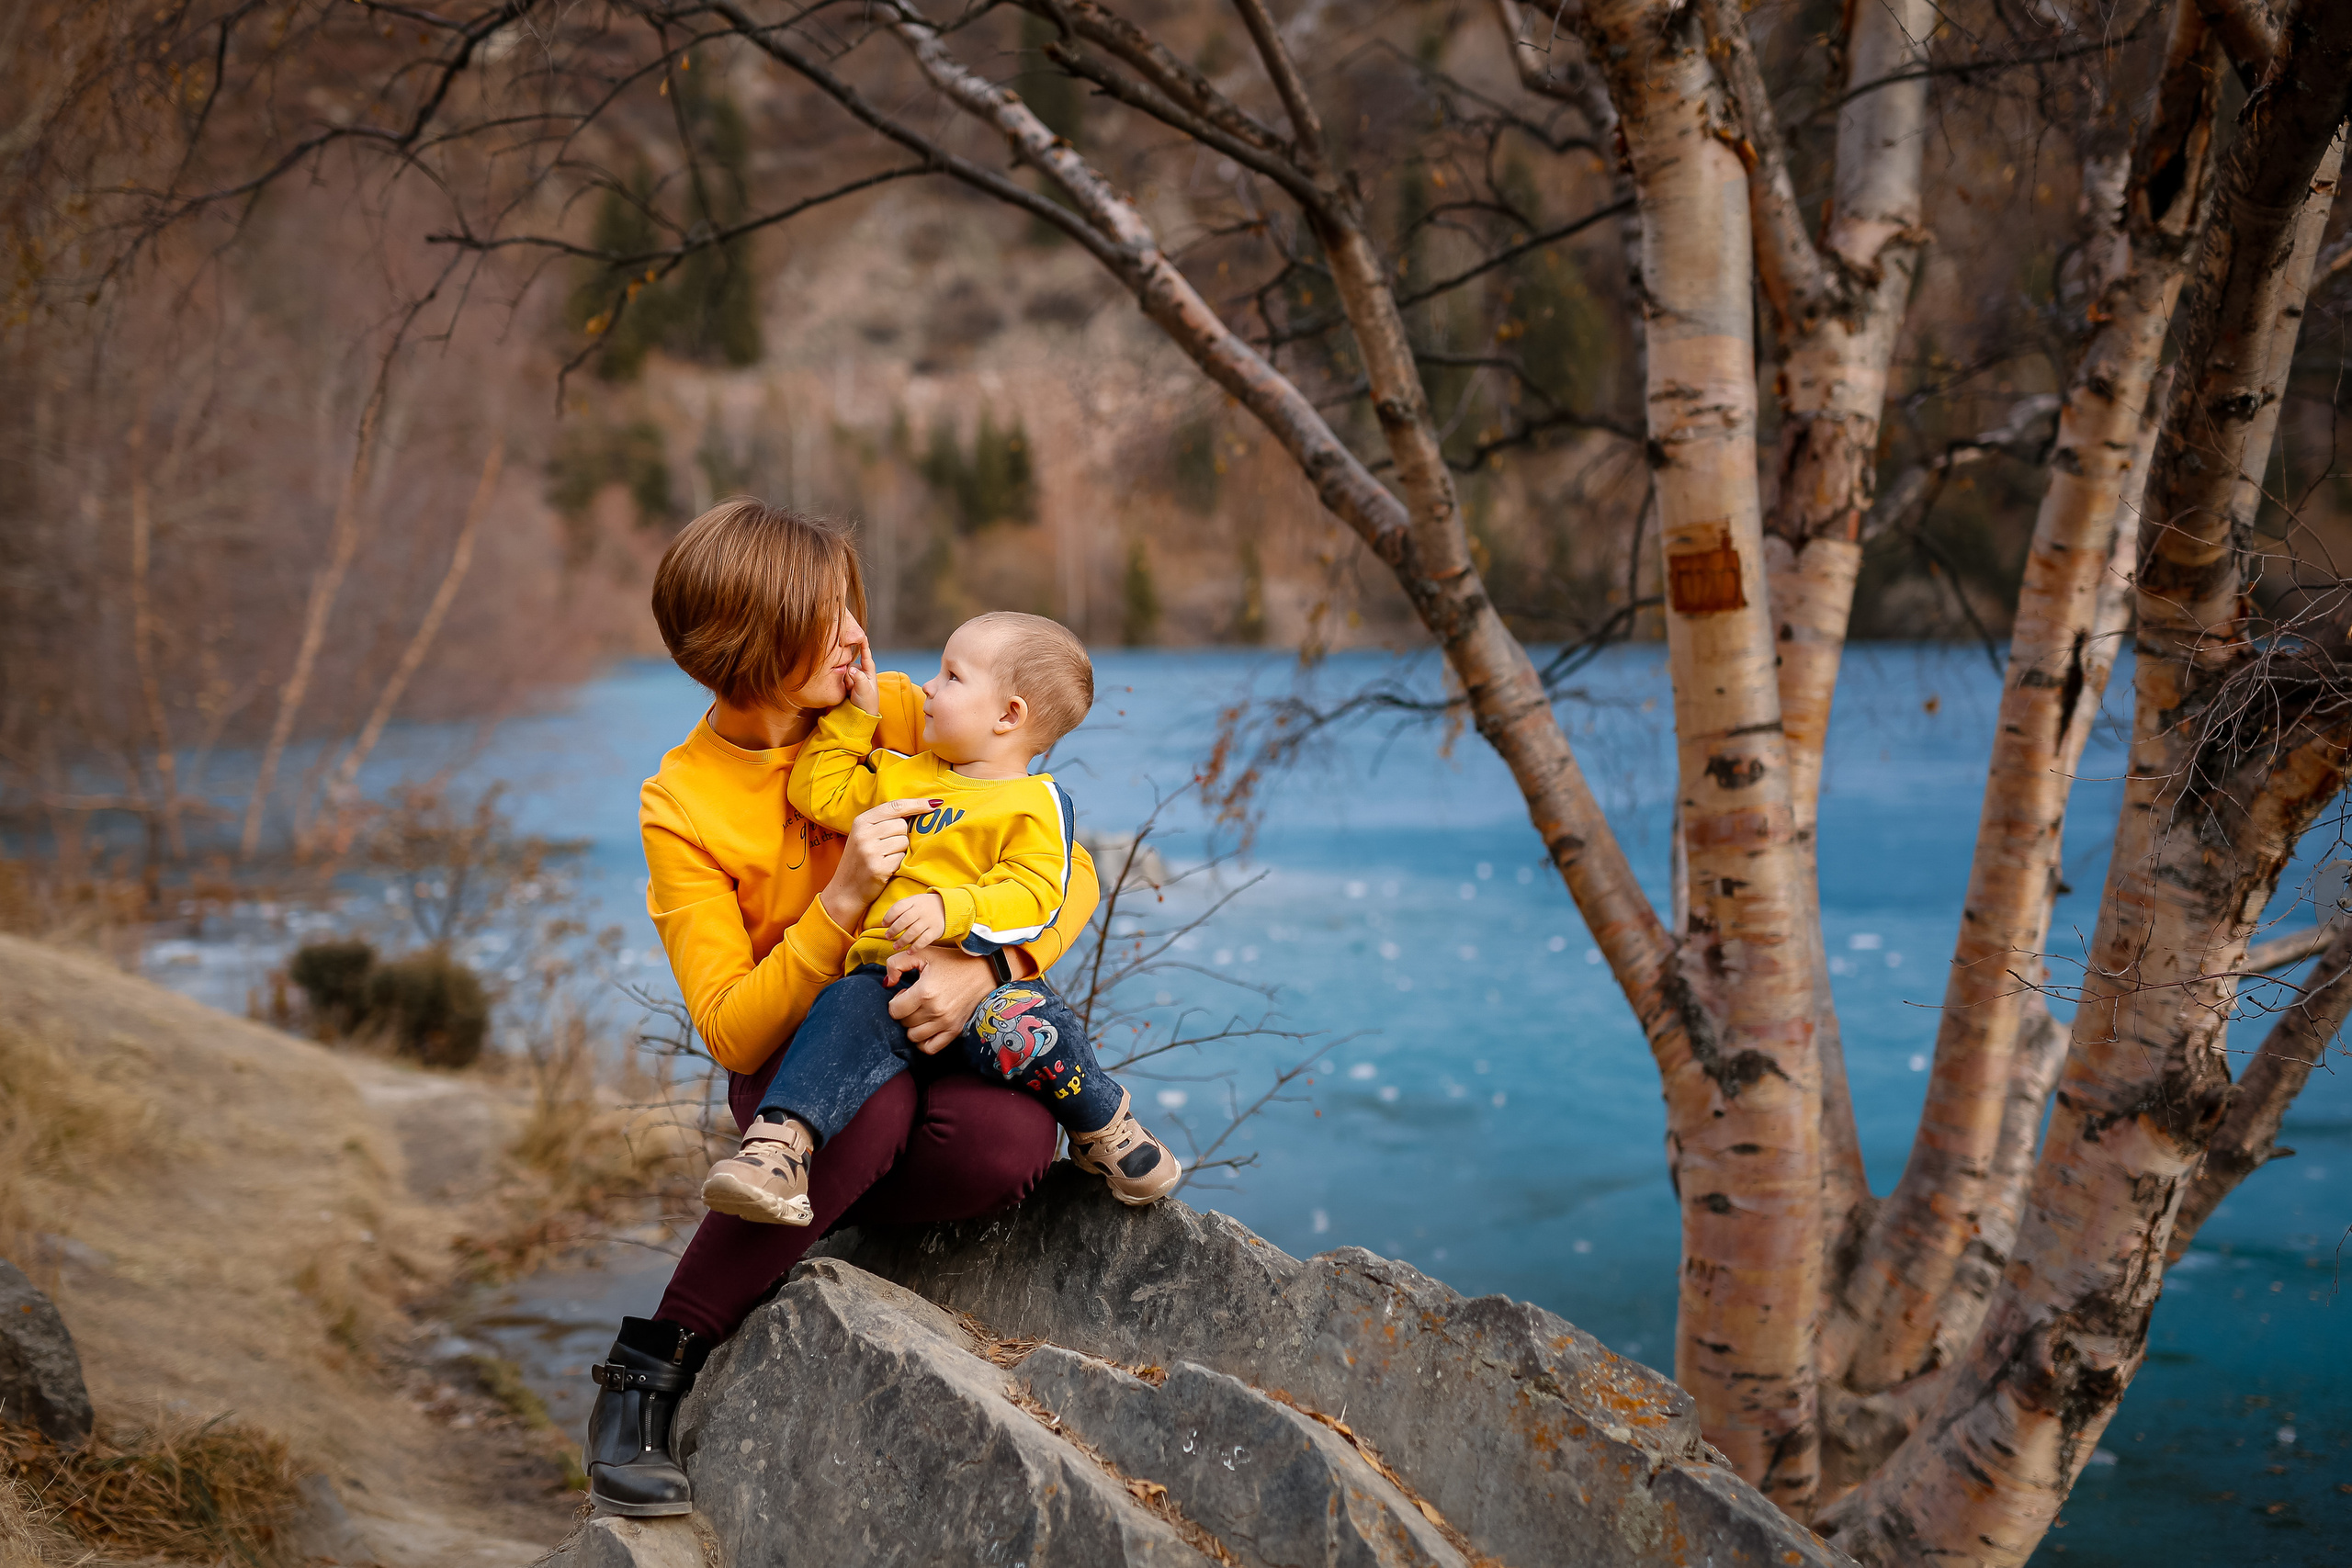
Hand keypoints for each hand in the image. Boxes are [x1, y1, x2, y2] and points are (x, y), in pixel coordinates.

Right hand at [820, 796, 941, 932]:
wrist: (846, 890)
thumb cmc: (860, 860)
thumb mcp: (864, 835)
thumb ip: (884, 821)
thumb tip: (919, 807)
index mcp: (861, 821)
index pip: (895, 807)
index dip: (917, 804)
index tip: (934, 804)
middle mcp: (864, 834)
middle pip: (902, 825)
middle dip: (902, 835)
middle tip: (887, 847)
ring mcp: (870, 851)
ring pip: (904, 842)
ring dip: (901, 850)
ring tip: (885, 858)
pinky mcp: (878, 868)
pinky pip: (902, 858)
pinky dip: (898, 863)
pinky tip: (886, 868)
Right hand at [846, 638, 879, 714]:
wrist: (859, 716)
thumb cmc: (867, 704)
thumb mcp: (865, 690)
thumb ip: (859, 678)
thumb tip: (851, 669)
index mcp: (869, 672)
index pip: (866, 656)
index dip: (864, 645)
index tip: (861, 636)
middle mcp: (861, 673)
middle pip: (850, 664)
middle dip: (849, 674)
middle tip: (853, 687)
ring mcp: (852, 678)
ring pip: (843, 671)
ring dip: (845, 680)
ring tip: (850, 691)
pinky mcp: (844, 684)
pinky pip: (839, 678)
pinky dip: (841, 683)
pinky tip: (846, 691)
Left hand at [884, 892, 947, 949]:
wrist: (946, 907)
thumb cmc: (924, 906)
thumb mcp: (914, 901)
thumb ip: (901, 909)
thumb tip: (886, 923)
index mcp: (914, 901)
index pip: (898, 907)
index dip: (888, 917)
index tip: (884, 924)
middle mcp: (921, 910)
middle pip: (904, 920)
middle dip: (893, 930)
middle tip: (888, 936)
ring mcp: (929, 920)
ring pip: (913, 932)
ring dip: (902, 941)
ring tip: (895, 947)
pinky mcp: (936, 930)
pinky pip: (924, 940)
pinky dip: (915, 947)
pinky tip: (909, 951)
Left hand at [886, 947, 998, 1053]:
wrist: (985, 970)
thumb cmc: (953, 960)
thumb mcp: (923, 953)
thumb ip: (897, 964)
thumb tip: (887, 983)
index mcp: (925, 992)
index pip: (894, 1010)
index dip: (895, 1000)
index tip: (905, 992)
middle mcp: (935, 1011)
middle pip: (903, 1023)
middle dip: (904, 1011)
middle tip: (914, 1000)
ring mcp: (946, 1023)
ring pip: (913, 1036)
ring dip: (912, 1025)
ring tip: (921, 1011)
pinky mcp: (955, 1030)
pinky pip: (930, 1048)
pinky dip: (923, 1042)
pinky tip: (926, 1027)